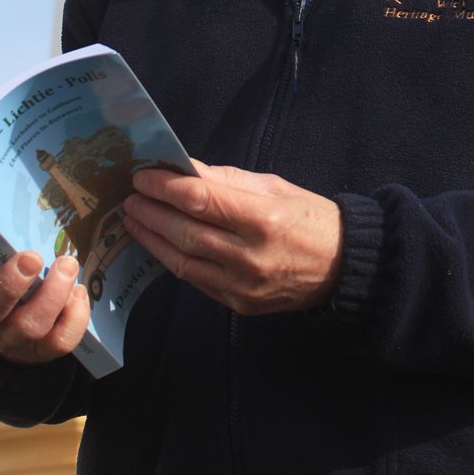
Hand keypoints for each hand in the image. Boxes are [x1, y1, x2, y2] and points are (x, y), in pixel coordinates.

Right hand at [0, 231, 90, 364]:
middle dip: (10, 283)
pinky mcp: (40, 351)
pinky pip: (59, 343)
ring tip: (68, 263)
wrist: (5, 325)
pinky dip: (74, 318)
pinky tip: (80, 292)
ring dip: (52, 294)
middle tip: (33, 256)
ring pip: (29, 327)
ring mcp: (10, 338)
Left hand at [123, 161, 342, 315]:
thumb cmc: (311, 218)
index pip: (200, 200)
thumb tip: (184, 169)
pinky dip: (174, 260)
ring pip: (183, 261)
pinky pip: (196, 281)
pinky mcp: (239, 305)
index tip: (143, 176)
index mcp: (263, 218)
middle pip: (185, 232)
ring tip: (134, 220)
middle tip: (130, 197)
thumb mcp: (274, 186)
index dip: (166, 187)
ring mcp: (243, 286)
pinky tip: (160, 243)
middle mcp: (250, 256)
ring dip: (153, 238)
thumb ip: (226, 180)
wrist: (343, 267)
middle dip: (152, 212)